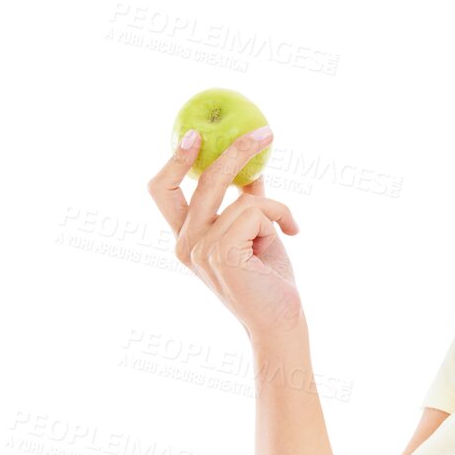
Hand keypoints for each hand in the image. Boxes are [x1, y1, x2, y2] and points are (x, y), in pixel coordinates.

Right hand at [147, 127, 302, 339]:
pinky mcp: (221, 253)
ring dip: (274, 206)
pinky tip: (292, 233)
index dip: (174, 160)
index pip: (162, 191)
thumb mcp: (256, 233)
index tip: (195, 134)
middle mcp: (186, 244)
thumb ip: (246, 202)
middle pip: (202, 181)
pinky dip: (281, 214)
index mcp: (187, 239)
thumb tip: (252, 166)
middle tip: (266, 132)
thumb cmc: (271, 282)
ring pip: (241, 197)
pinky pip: (257, 209)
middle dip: (235, 151)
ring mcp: (201, 249)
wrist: (282, 322)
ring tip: (289, 225)